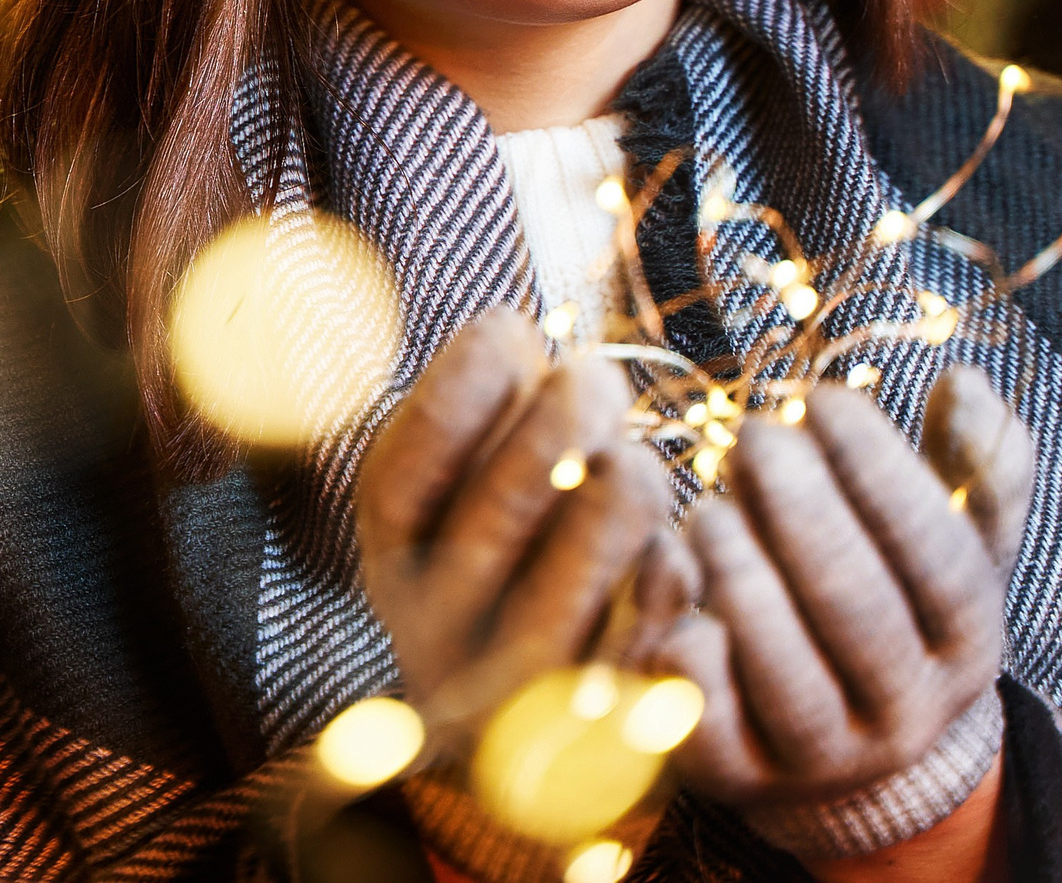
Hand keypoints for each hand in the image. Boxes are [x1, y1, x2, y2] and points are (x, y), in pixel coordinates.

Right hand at [357, 308, 682, 727]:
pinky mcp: (600, 734)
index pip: (402, 469)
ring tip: (634, 463)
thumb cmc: (513, 533)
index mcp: (390, 551)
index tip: (510, 328)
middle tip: (595, 376)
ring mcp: (512, 695)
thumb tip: (510, 336)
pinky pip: (646, 652)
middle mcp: (432, 631)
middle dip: (560, 423)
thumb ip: (478, 400)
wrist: (532, 717)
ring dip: (620, 499)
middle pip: (496, 516)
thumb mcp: (466, 471)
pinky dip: (666, 586)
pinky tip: (670, 552)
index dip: (462, 384)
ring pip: (574, 588)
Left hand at [646, 367, 1033, 811]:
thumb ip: (973, 465)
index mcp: (968, 648)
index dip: (884, 473)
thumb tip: (966, 381)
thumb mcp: (951, 543)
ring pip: (785, 674)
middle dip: (804, 514)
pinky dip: (687, 655)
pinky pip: (710, 724)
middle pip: (859, 613)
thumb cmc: (893, 606)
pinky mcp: (737, 778)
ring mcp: (821, 757)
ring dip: (744, 579)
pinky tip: (666, 580)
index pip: (940, 560)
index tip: (823, 397)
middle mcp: (905, 715)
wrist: (850, 754)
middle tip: (754, 437)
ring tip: (706, 506)